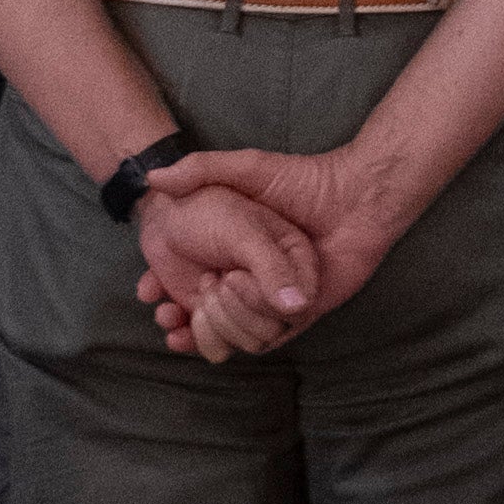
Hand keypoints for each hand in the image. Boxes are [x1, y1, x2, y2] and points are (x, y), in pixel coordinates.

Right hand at [134, 144, 397, 357]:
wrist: (357, 196)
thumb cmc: (303, 180)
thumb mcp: (247, 168)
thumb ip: (202, 169)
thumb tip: (154, 180)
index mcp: (239, 251)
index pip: (195, 279)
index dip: (166, 289)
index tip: (146, 292)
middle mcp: (255, 277)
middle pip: (210, 311)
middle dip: (181, 319)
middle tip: (162, 315)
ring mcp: (278, 297)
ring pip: (236, 328)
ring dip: (209, 328)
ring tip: (186, 319)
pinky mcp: (304, 312)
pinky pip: (271, 335)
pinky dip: (247, 330)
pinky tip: (225, 315)